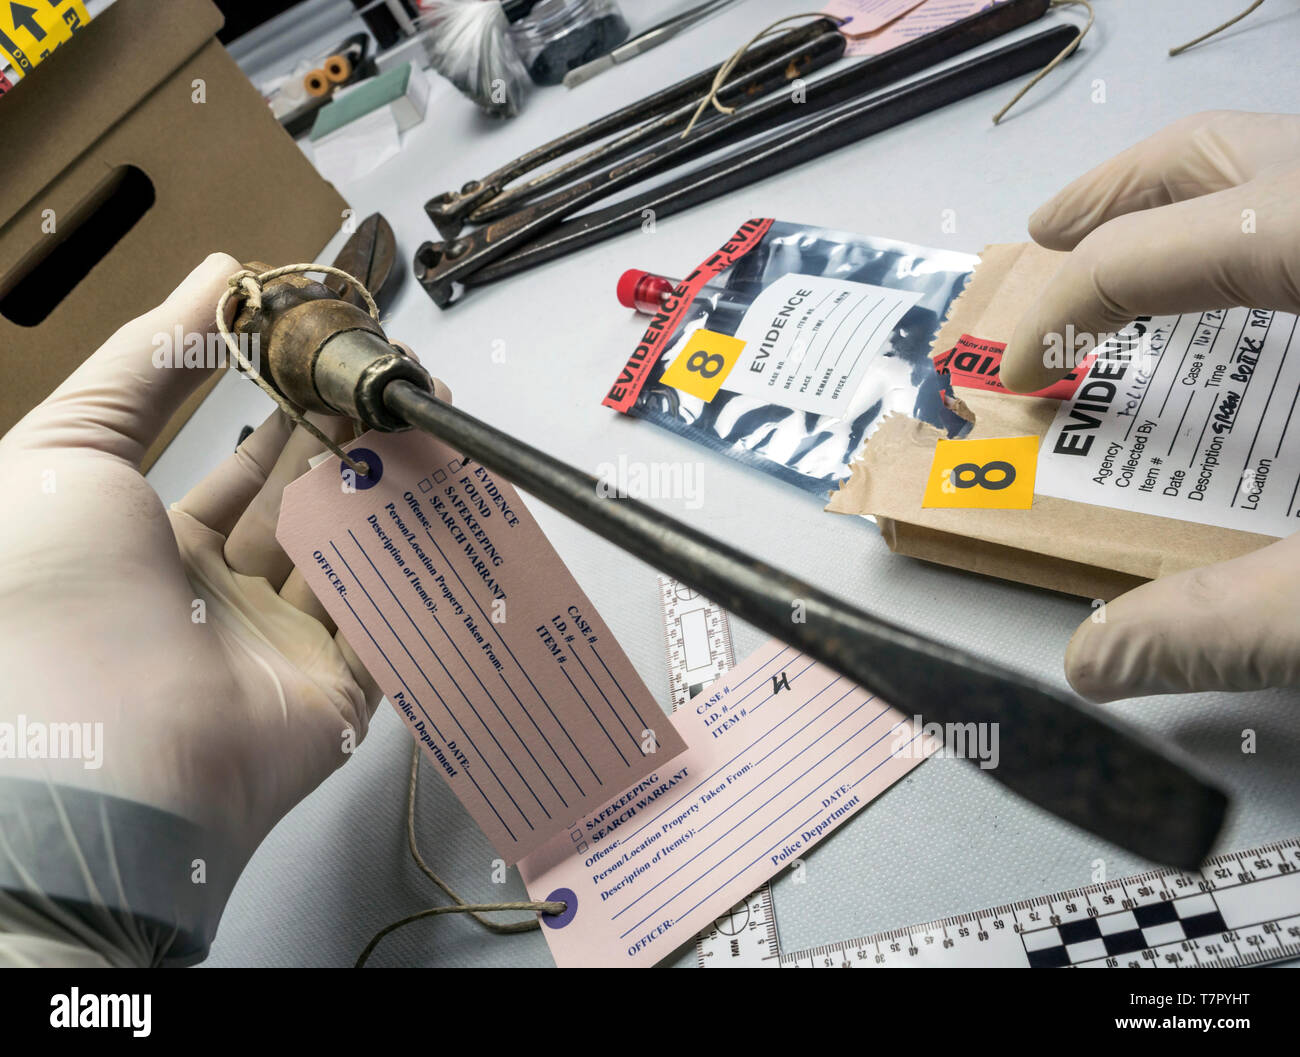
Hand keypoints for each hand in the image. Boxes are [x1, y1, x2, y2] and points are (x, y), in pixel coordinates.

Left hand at [0, 254, 441, 961]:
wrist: (101, 753)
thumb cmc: (59, 593)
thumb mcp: (68, 450)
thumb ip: (146, 359)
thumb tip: (222, 269)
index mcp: (155, 547)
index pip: (242, 471)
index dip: (292, 412)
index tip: (339, 362)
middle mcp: (226, 598)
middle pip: (313, 506)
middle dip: (357, 442)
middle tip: (401, 385)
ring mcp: (289, 647)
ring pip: (359, 553)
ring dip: (394, 489)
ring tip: (430, 421)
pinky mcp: (343, 692)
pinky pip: (394, 618)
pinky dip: (423, 564)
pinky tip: (450, 500)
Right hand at [996, 111, 1299, 700]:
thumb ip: (1221, 626)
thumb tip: (1101, 664)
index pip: (1150, 257)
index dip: (1059, 315)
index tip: (1020, 376)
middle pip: (1218, 157)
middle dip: (1111, 199)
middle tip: (1041, 244)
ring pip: (1280, 165)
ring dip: (1188, 207)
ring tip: (1128, 259)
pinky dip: (1263, 243)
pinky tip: (1257, 317)